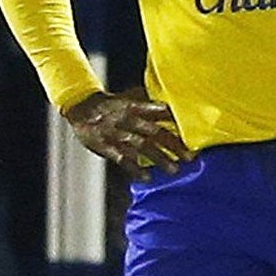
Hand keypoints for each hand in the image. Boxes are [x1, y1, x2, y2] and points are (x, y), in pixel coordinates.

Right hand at [63, 90, 190, 176]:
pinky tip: (147, 177)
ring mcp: (118, 134)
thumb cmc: (112, 104)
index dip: (177, 123)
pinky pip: (122, 159)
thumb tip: (173, 102)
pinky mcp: (107, 146)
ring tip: (174, 170)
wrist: (82, 107)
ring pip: (142, 147)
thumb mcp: (130, 97)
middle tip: (190, 157)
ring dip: (159, 159)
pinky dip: (135, 168)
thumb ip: (150, 101)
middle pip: (155, 133)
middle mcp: (129, 120)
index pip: (160, 113)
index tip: (194, 132)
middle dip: (174, 145)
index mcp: (136, 107)